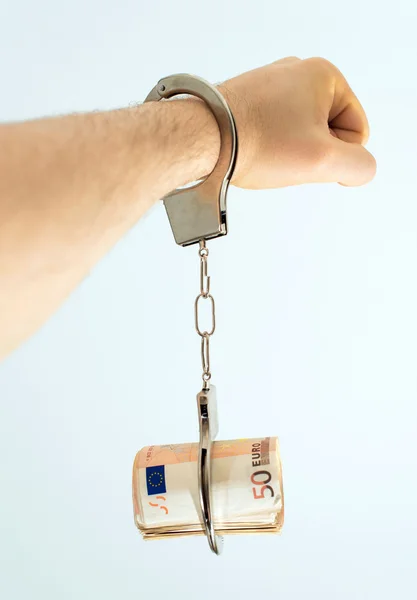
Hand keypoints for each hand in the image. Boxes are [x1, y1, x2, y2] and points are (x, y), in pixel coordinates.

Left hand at [220, 57, 375, 187]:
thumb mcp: (324, 160)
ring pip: (299, 136)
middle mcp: (296, 72)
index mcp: (324, 75)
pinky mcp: (248, 102)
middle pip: (327, 133)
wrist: (202, 139)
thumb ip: (359, 166)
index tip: (306, 156)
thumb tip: (357, 168)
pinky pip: (273, 134)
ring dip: (288, 154)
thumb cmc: (258, 142)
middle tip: (285, 156)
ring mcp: (269, 86)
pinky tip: (253, 152)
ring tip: (266, 154)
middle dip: (311, 154)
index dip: (337, 157)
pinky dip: (268, 148)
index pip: (357, 132)